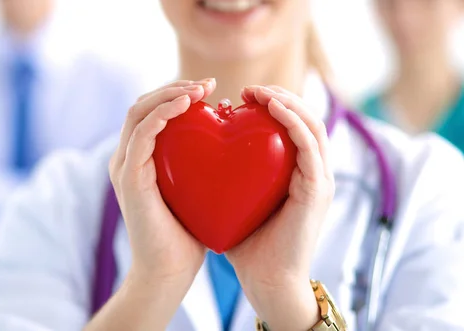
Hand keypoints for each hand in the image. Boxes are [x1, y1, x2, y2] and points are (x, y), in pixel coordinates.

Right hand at [109, 78, 215, 285]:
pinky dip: (164, 113)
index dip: (176, 93)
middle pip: (142, 104)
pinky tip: (188, 105)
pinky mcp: (129, 178)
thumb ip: (199, 165)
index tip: (210, 90)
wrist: (169, 273)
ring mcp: (124, 167)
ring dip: (169, 93)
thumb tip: (228, 143)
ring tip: (200, 89)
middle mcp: (126, 159)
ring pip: (139, 111)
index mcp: (139, 160)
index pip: (151, 112)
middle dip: (174, 87)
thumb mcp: (195, 190)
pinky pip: (143, 134)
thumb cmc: (187, 235)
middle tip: (208, 84)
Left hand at [226, 86, 334, 330]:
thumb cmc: (248, 244)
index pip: (292, 125)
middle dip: (280, 95)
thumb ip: (226, 176)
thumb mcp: (235, 200)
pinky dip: (292, 121)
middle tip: (250, 89)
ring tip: (260, 92)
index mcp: (296, 173)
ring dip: (287, 100)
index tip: (242, 96)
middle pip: (306, 117)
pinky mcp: (317, 189)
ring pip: (313, 123)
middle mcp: (313, 171)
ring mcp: (319, 179)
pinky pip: (309, 144)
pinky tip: (270, 107)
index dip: (272, 103)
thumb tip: (197, 153)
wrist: (267, 281)